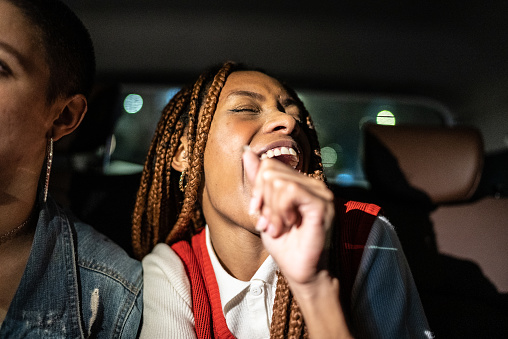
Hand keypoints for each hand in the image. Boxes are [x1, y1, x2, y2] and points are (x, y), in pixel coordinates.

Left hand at [242, 147, 334, 285]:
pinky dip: (281, 210)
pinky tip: (288, 224)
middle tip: (270, 223)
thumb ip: (258, 181)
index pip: (269, 165)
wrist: (300, 271)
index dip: (257, 188)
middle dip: (263, 200)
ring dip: (271, 210)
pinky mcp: (321, 204)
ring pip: (278, 181)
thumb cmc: (285, 245)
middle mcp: (313, 184)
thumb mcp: (264, 209)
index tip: (258, 211)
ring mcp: (320, 193)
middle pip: (270, 171)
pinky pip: (290, 191)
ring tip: (278, 227)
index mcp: (301, 183)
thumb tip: (247, 152)